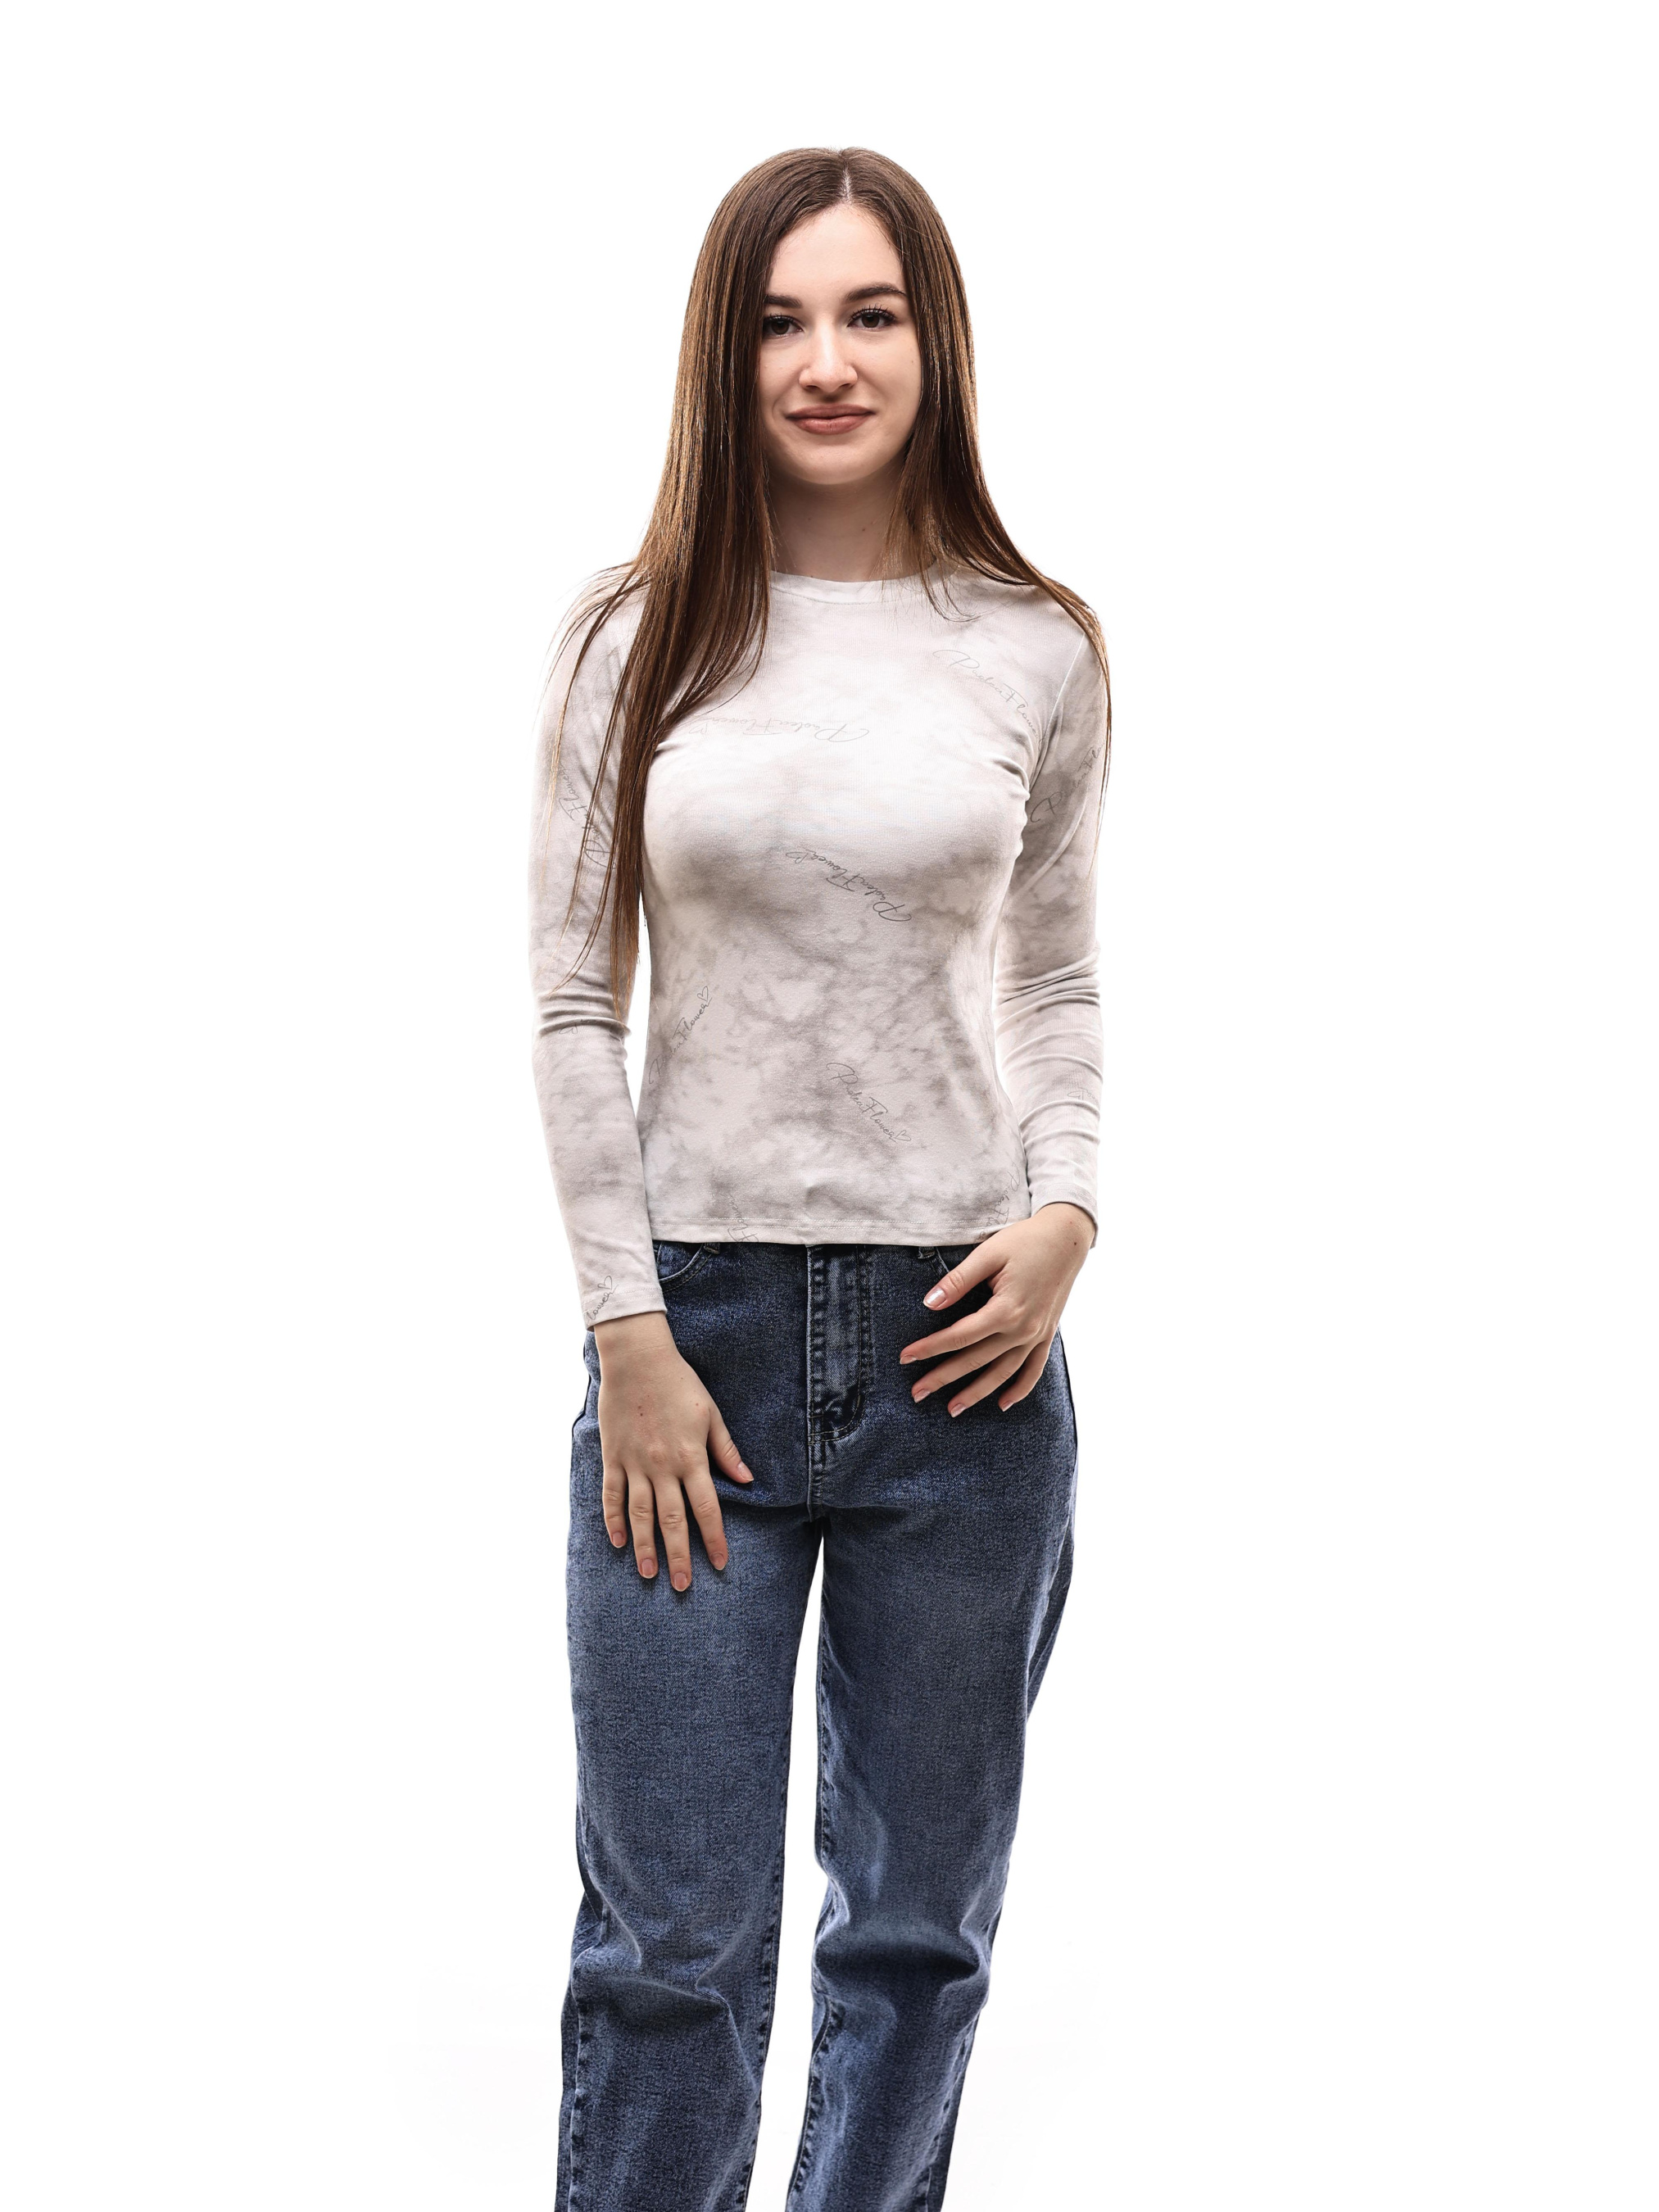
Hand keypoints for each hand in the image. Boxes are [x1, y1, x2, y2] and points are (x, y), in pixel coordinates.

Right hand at [592, 1311, 753, 1587]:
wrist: (637, 1358)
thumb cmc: (679, 1382)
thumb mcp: (710, 1413)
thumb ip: (726, 1449)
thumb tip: (747, 1479)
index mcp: (690, 1457)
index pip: (706, 1508)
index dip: (713, 1538)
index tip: (719, 1564)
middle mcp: (662, 1466)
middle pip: (671, 1520)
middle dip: (678, 1555)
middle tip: (683, 1586)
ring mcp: (634, 1463)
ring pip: (640, 1514)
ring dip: (644, 1546)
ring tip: (648, 1574)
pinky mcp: (613, 1456)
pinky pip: (612, 1494)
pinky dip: (614, 1519)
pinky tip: (619, 1541)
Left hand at [899, 1203, 1092, 1413]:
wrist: (1068, 1238)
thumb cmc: (1025, 1241)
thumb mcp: (988, 1254)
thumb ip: (958, 1281)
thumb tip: (929, 1304)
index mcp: (1006, 1309)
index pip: (959, 1336)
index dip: (930, 1348)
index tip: (905, 1357)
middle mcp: (1023, 1329)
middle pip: (976, 1360)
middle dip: (944, 1378)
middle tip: (917, 1393)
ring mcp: (1037, 1334)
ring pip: (1003, 1373)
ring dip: (977, 1393)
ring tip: (953, 1410)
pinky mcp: (1047, 1334)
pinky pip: (1034, 1369)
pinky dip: (1020, 1389)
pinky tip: (1003, 1404)